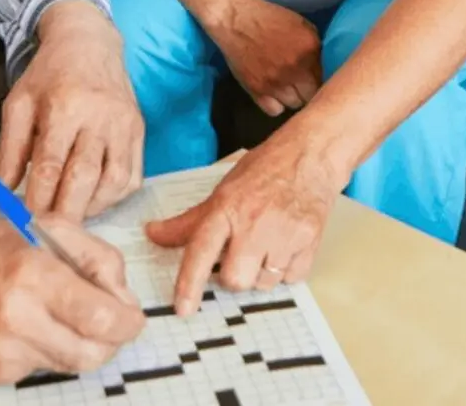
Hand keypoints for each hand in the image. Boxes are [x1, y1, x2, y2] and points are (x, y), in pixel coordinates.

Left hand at [0, 1, 144, 220]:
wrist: (90, 43)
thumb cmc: (49, 75)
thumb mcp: (18, 105)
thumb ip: (8, 152)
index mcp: (65, 106)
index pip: (50, 165)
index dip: (36, 200)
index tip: (22, 223)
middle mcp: (100, 116)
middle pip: (84, 177)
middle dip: (65, 212)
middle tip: (47, 234)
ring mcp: (124, 125)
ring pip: (114, 181)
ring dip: (92, 208)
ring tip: (70, 218)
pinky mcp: (139, 131)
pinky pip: (133, 176)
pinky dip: (114, 197)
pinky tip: (93, 201)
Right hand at [0, 215, 146, 384]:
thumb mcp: (54, 230)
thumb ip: (100, 260)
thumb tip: (125, 302)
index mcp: (33, 276)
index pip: (100, 317)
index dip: (128, 321)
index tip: (133, 315)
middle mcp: (16, 319)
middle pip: (93, 353)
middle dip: (114, 339)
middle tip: (113, 320)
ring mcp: (3, 351)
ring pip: (74, 364)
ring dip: (86, 343)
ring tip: (70, 315)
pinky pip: (47, 368)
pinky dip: (55, 349)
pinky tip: (37, 325)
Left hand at [143, 131, 344, 314]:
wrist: (312, 155)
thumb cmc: (265, 170)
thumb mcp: (223, 191)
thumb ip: (190, 220)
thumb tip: (153, 234)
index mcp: (227, 208)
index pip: (201, 251)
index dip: (190, 283)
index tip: (183, 310)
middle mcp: (254, 223)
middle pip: (234, 280)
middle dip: (233, 276)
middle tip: (240, 255)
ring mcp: (284, 233)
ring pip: (264, 283)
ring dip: (262, 273)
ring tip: (268, 245)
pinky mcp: (309, 241)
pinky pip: (292, 279)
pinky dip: (287, 270)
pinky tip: (287, 245)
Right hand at [200, 0, 320, 116]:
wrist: (236, 20)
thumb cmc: (270, 19)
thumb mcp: (303, 26)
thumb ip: (315, 49)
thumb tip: (324, 67)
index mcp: (309, 51)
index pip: (326, 79)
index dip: (322, 80)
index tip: (316, 78)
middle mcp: (295, 70)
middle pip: (312, 96)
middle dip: (309, 91)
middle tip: (303, 85)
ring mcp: (275, 83)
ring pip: (295, 105)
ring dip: (293, 97)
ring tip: (287, 87)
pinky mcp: (257, 90)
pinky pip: (274, 110)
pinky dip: (276, 104)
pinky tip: (274, 94)